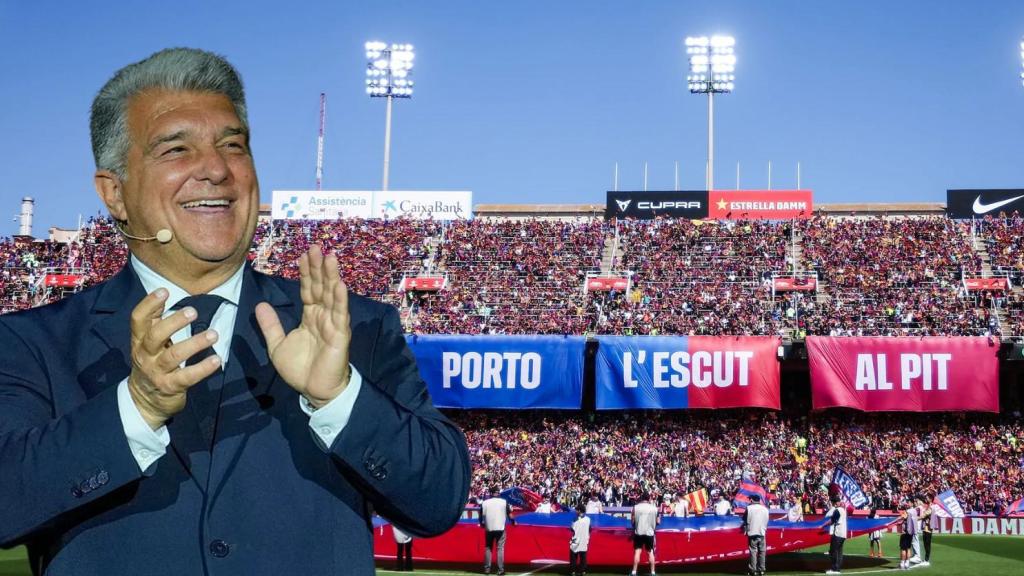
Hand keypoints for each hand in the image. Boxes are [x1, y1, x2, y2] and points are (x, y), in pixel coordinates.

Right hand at [128, 288, 221, 429]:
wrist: (144, 401)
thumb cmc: (152, 363)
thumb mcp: (148, 343)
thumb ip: (155, 321)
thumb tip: (165, 292)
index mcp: (139, 341)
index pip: (138, 320)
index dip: (149, 304)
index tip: (164, 291)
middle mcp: (145, 355)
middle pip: (155, 336)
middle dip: (174, 322)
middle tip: (193, 311)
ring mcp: (157, 372)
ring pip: (174, 356)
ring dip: (195, 343)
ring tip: (214, 334)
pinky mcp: (170, 387)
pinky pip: (188, 376)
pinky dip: (203, 368)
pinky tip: (217, 360)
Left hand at [256, 245, 350, 407]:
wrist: (314, 391)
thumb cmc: (300, 369)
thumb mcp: (278, 345)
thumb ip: (271, 325)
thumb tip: (259, 305)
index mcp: (310, 317)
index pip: (308, 290)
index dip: (306, 272)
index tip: (303, 254)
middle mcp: (323, 316)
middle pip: (321, 286)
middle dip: (318, 267)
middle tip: (316, 246)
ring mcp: (333, 324)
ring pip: (332, 295)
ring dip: (331, 276)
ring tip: (330, 257)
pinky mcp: (340, 335)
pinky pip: (339, 314)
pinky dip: (340, 298)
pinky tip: (339, 284)